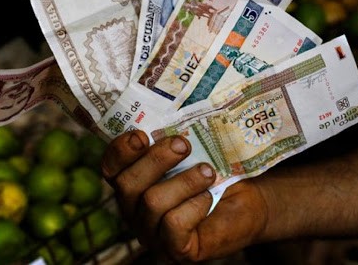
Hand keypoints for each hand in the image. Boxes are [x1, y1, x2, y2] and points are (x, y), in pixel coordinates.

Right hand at [101, 130, 269, 261]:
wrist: (248, 200)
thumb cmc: (214, 170)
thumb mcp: (190, 151)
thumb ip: (171, 137)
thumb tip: (168, 108)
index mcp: (132, 182)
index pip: (109, 167)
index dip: (120, 150)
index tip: (142, 134)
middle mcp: (134, 210)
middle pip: (127, 184)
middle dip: (156, 160)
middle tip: (183, 144)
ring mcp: (152, 233)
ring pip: (153, 202)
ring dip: (184, 181)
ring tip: (207, 172)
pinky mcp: (176, 250)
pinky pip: (173, 225)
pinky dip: (193, 206)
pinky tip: (207, 198)